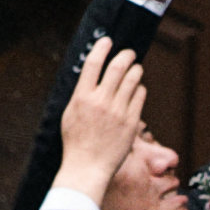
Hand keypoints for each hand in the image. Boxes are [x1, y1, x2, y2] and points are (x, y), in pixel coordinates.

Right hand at [57, 37, 151, 197]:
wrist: (87, 168)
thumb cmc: (76, 143)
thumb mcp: (70, 114)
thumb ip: (81, 94)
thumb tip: (90, 76)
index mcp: (82, 97)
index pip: (93, 63)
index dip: (102, 48)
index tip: (108, 41)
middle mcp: (101, 101)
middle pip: (117, 67)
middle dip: (126, 55)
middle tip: (129, 53)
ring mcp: (118, 111)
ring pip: (132, 79)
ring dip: (136, 69)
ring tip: (136, 68)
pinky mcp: (131, 122)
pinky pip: (140, 96)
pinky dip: (139, 88)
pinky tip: (137, 88)